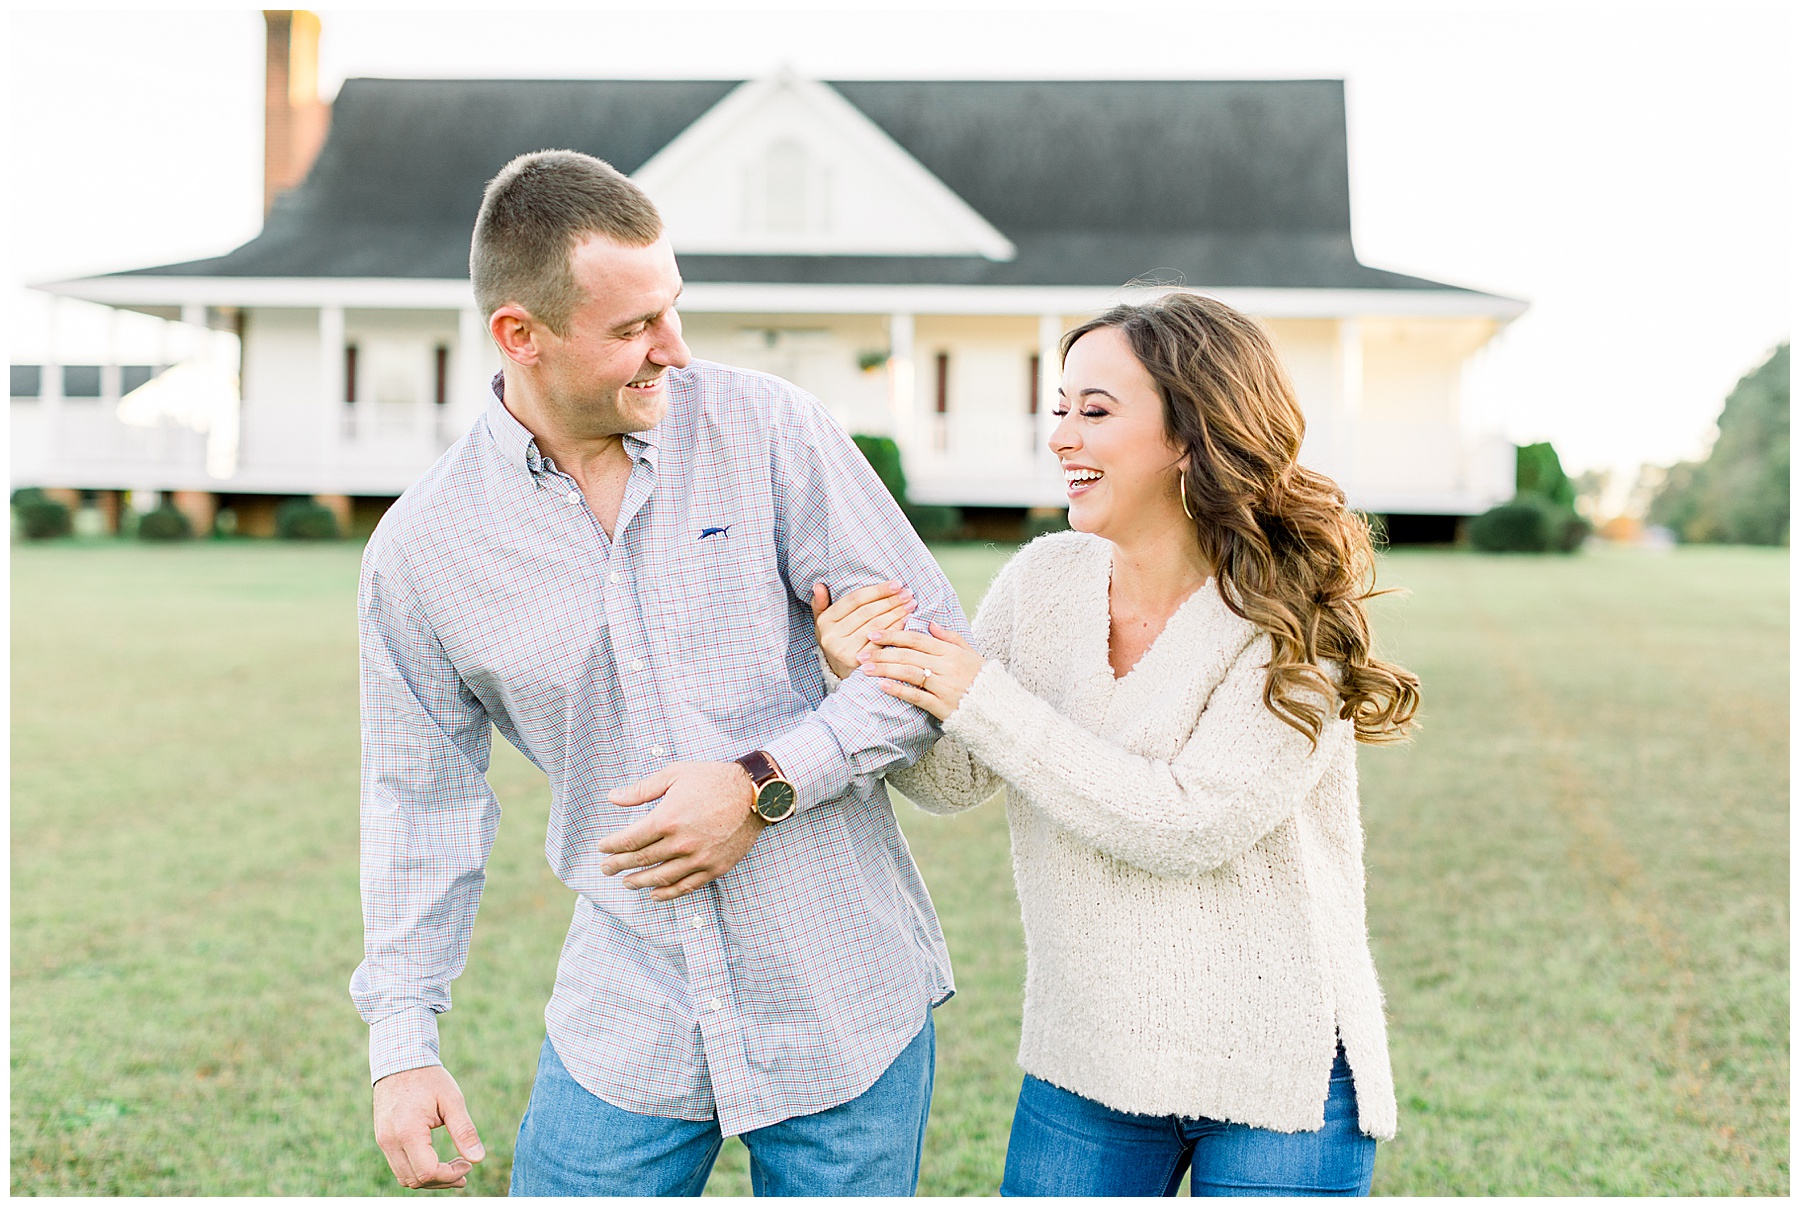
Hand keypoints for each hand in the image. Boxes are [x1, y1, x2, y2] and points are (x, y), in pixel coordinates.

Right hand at [372, 1064, 484, 1189]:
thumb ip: (464, 1131)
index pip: (427, 1172)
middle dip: (442, 1180)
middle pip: (415, 1180)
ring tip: (453, 1168)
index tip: (467, 1164)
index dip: (450, 1175)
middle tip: (464, 1168)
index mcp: (407, 1131)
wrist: (400, 1060)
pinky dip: (418, 1169)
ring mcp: (383, 1141)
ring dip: (430, 1178)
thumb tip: (478, 1159)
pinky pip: (399, 1166)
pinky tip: (436, 1161)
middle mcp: (390, 1141)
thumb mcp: (452, 1100)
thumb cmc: (428, 1078)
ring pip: (405, 1178)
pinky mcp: (383, 1139)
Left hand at [598, 762, 765, 899]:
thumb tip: (613, 798)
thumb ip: (642, 789)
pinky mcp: (715, 868)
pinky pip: (686, 886)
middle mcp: (680, 843)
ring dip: (639, 882)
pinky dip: (667, 893)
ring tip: (626, 882)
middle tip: (606, 869)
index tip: (602, 848)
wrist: (755, 794)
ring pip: (660, 877)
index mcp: (667, 819)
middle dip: (618, 865)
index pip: (630, 840)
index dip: (612, 846)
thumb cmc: (714, 779)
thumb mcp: (675, 775)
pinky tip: (655, 894)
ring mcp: (698, 859)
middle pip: (641, 860)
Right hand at [810, 581, 914, 678]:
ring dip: (896, 613)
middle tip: (908, 593)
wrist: (838, 673)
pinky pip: (881, 642)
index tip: (896, 584)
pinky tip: (906, 620)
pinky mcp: (859, 662)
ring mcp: (844, 650)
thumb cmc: (836, 641)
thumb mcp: (823, 623)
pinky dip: (895, 629)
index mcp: (825, 622)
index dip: (877, 590)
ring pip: (876, 626)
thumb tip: (818, 585)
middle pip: (867, 612)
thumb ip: (820, 604)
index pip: (855, 600)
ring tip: (911, 604)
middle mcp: (832, 636)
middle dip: (890, 600)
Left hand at [861, 621, 985, 721]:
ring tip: (866, 668)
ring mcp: (944, 686)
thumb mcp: (971, 653)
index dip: (894, 634)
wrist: (997, 708)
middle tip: (862, 652)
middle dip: (882, 652)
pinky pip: (917, 696)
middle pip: (908, 655)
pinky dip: (899, 690)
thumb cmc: (982, 679)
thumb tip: (931, 623)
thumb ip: (950, 638)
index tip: (873, 633)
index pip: (917, 639)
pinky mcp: (942, 706)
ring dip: (885, 669)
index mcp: (951, 652)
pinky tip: (882, 686)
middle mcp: (947, 666)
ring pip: (910, 673)